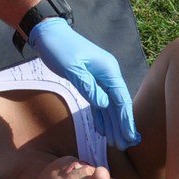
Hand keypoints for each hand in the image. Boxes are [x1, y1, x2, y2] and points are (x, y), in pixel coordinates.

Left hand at [28, 17, 139, 145]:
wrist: (48, 32)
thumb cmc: (59, 47)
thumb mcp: (71, 68)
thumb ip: (88, 86)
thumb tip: (104, 105)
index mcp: (108, 70)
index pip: (120, 98)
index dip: (126, 118)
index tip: (130, 136)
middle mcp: (107, 74)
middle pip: (118, 103)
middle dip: (122, 124)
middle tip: (126, 145)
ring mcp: (99, 77)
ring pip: (109, 104)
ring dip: (112, 123)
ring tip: (116, 143)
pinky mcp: (89, 80)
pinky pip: (98, 101)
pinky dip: (100, 115)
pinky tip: (102, 129)